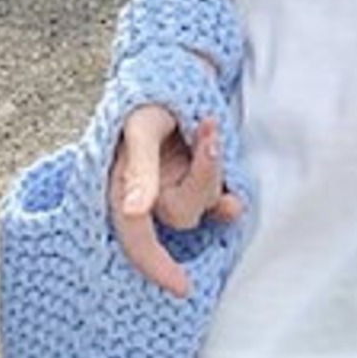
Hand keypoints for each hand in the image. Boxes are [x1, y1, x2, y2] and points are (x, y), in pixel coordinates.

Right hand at [109, 103, 244, 297]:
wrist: (175, 70)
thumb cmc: (147, 97)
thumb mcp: (141, 127)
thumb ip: (140, 168)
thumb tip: (134, 210)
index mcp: (121, 188)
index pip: (136, 238)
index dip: (155, 266)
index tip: (183, 287)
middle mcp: (147, 195)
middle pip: (183, 213)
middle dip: (203, 176)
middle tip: (208, 129)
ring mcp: (174, 187)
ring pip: (203, 203)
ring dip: (214, 169)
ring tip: (208, 126)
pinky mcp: (197, 179)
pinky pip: (217, 201)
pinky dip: (228, 198)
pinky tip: (235, 197)